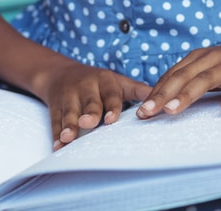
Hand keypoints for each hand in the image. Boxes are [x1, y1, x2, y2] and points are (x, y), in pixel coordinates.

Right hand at [33, 60, 150, 149]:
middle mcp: (86, 87)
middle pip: (89, 102)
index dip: (112, 106)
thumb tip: (165, 98)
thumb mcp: (118, 82)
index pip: (111, 94)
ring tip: (68, 138)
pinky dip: (56, 134)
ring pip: (70, 112)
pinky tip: (58, 146)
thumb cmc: (98, 82)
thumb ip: (139, 90)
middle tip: (89, 123)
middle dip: (90, 113)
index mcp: (105, 81)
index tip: (112, 119)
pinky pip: (55, 121)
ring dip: (69, 125)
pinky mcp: (55, 107)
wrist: (60, 73)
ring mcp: (69, 97)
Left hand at [135, 37, 220, 118]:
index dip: (154, 93)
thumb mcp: (208, 68)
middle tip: (145, 113)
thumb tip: (163, 101)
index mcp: (196, 59)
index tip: (139, 111)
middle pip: (181, 78)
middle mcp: (209, 60)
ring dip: (186, 95)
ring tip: (171, 111)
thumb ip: (189, 81)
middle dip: (161, 96)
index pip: (171, 77)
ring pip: (205, 80)